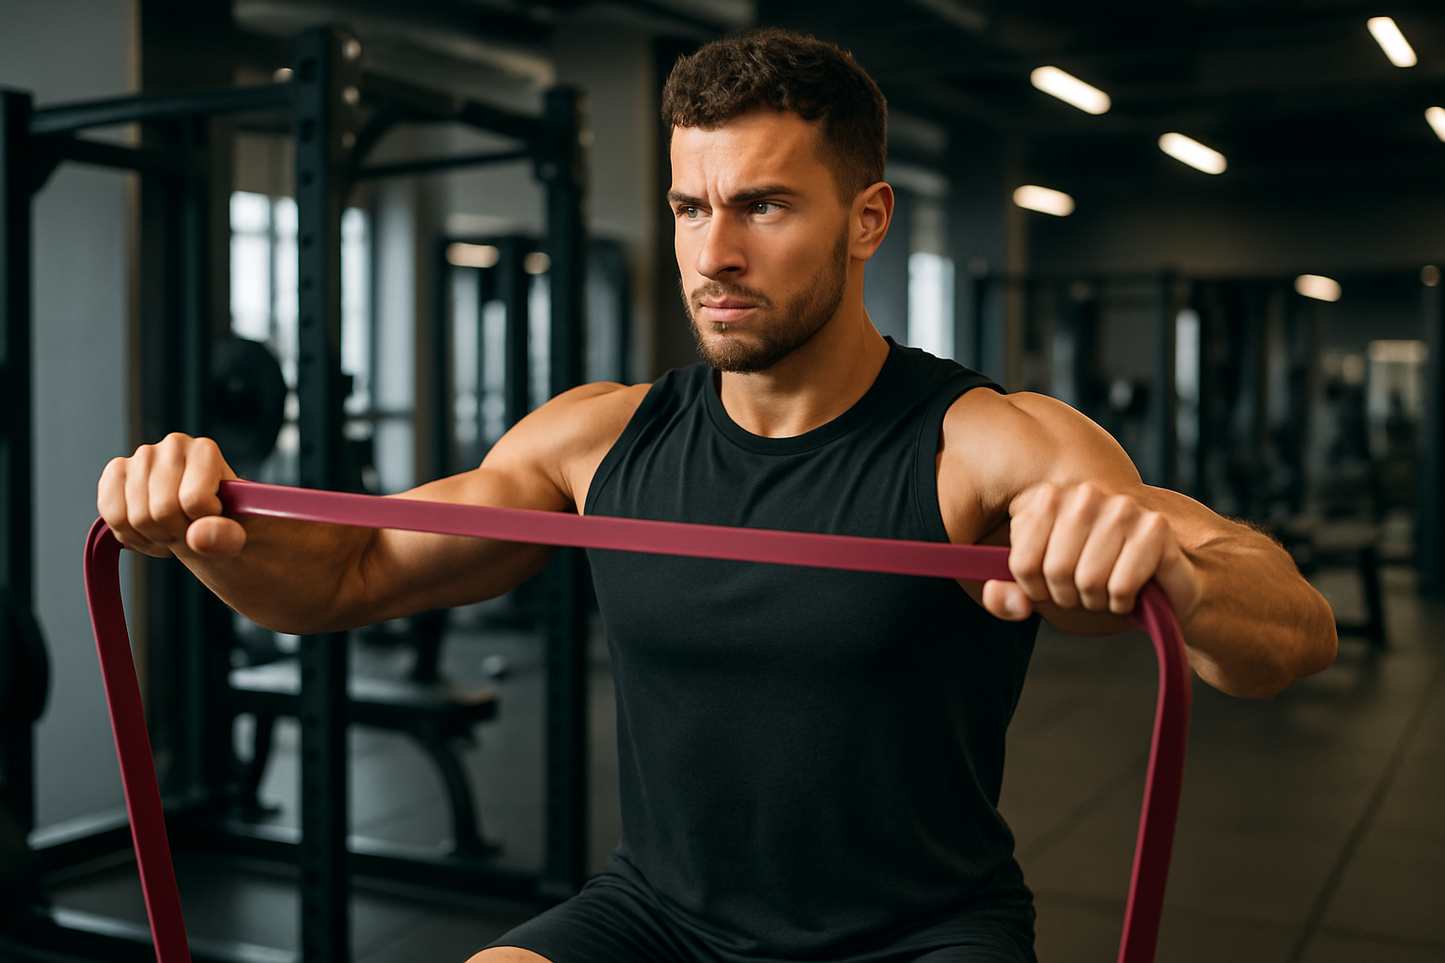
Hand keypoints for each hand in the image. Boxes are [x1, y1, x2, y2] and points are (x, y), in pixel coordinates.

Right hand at [97, 433, 244, 558]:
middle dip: (176, 535)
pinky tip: (149, 530)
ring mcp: (140, 457)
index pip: (194, 501)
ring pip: (137, 518)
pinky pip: (112, 515)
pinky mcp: (116, 472)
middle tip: (189, 531)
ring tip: (172, 530)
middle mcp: (172, 444)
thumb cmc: (224, 525)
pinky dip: (129, 535)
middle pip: (163, 511)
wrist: (205, 524)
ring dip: (154, 538)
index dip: (201, 526)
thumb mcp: (237, 536)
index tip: (210, 523)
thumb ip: (226, 537)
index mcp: (205, 451)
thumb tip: (198, 536)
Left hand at [982, 481, 1200, 623]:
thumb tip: (996, 594)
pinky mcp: (1156, 527)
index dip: (1036, 591)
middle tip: (1085, 593)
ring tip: (1107, 591)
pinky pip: (1120, 586)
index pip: (1021, 562)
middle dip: (1068, 597)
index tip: (1052, 589)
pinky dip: (1122, 603)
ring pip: (1088, 580)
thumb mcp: (1040, 593)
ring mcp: (1123, 507)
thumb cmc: (1093, 584)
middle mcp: (1085, 495)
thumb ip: (1006, 598)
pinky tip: (1131, 593)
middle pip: (1055, 570)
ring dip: (1097, 602)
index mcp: (1049, 499)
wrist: (1158, 586)